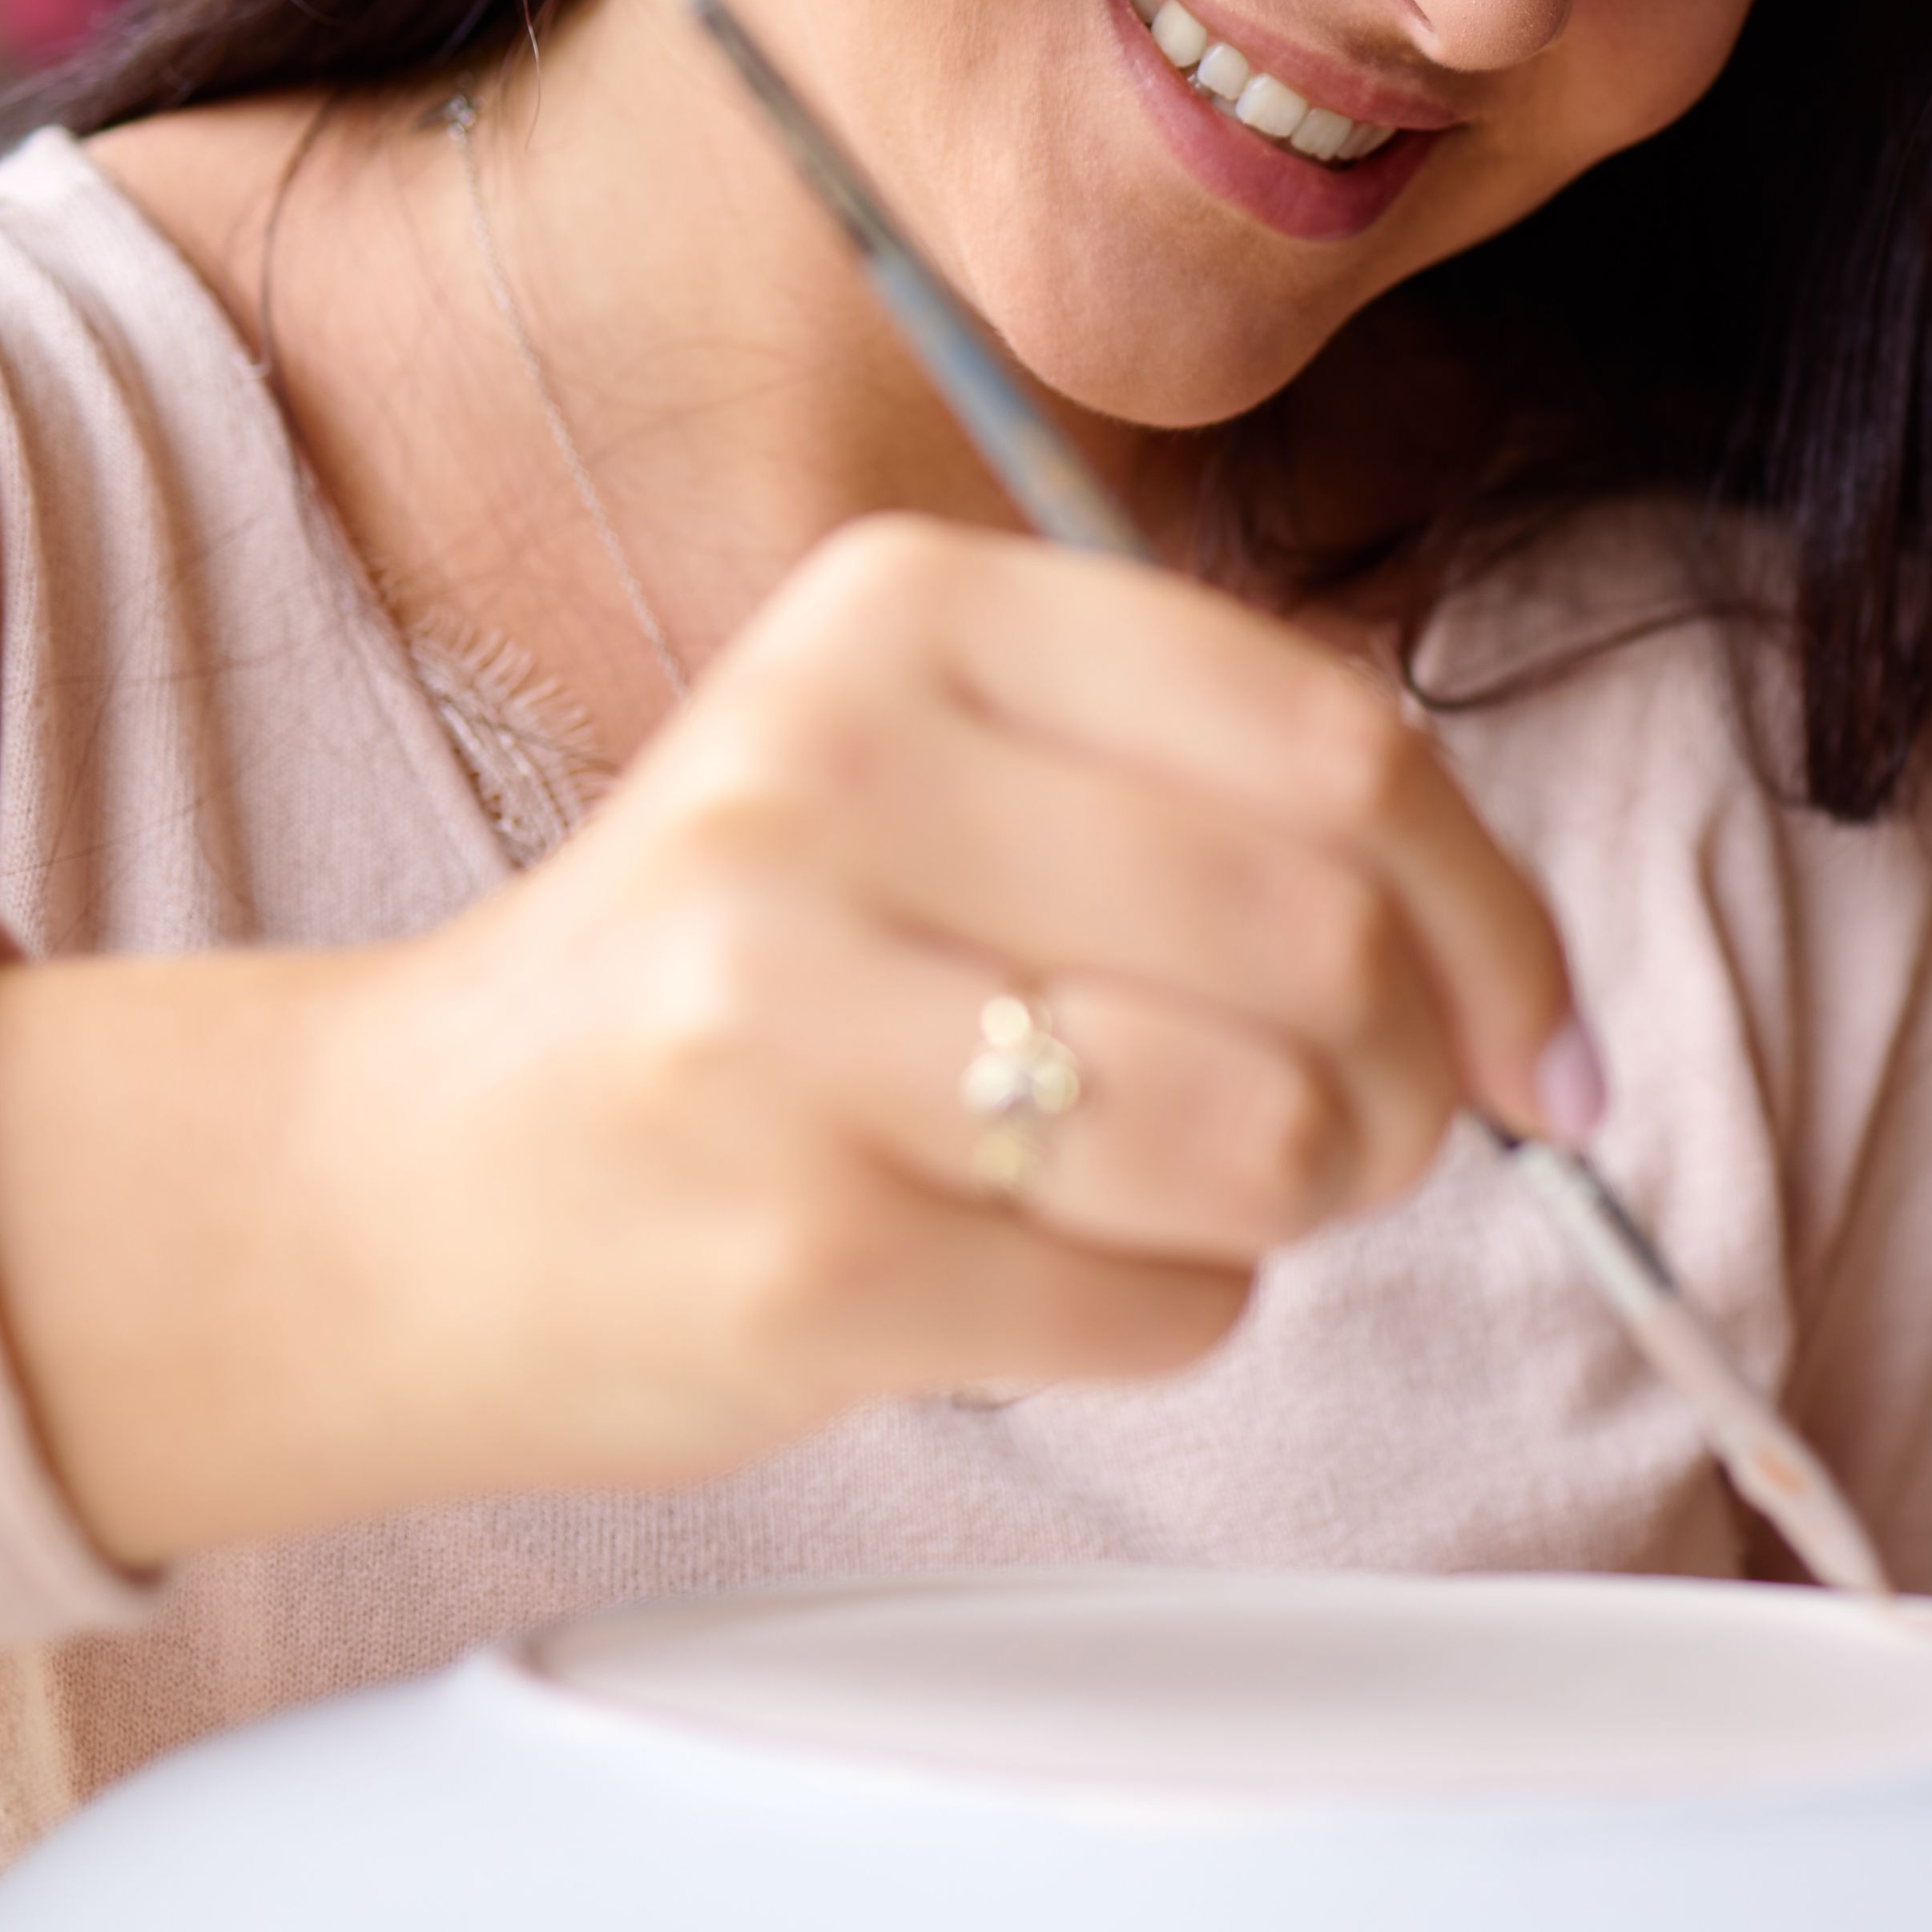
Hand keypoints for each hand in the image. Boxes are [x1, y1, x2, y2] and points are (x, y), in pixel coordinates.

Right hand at [0, 516, 1586, 1564]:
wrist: (400, 1194)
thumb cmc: (737, 992)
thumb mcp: (935, 785)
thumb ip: (1215, 818)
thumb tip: (1531, 1008)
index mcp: (901, 616)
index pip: (1333, 740)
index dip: (1493, 912)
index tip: (1528, 1031)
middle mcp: (829, 779)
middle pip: (1322, 940)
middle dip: (1406, 1079)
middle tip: (1360, 1135)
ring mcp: (791, 1022)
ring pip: (1263, 1133)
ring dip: (1294, 1205)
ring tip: (1191, 1199)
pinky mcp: (798, 1252)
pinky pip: (1154, 1305)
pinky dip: (1161, 1316)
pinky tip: (1033, 1276)